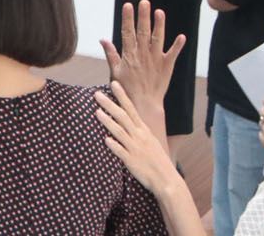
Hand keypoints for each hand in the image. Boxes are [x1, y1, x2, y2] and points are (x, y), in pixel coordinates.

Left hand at [96, 82, 187, 197]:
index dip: (122, 96)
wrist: (167, 180)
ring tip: (96, 112)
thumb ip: (138, 130)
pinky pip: (121, 152)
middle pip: (123, 117)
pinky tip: (105, 139)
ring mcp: (135, 148)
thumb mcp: (150, 141)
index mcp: (144, 130)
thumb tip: (127, 120)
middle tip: (96, 94)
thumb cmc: (156, 160)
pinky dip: (113, 145)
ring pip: (119, 132)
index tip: (114, 83)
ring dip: (108, 122)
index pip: (131, 109)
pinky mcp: (132, 161)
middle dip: (109, 104)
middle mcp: (139, 136)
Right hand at [100, 0, 183, 134]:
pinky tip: (182, 36)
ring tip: (159, 12)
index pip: (127, 32)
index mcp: (129, 54)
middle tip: (144, 2)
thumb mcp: (114, 71)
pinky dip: (178, 45)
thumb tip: (103, 39)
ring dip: (159, 25)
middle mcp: (143, 54)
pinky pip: (173, 54)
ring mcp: (156, 59)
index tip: (128, 5)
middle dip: (144, 16)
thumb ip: (111, 54)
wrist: (144, 104)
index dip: (128, 18)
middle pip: (143, 31)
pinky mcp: (167, 66)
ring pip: (158, 38)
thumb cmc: (126, 89)